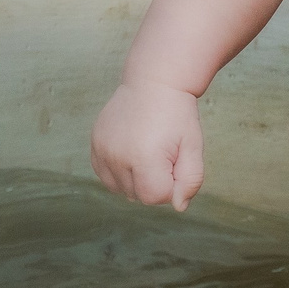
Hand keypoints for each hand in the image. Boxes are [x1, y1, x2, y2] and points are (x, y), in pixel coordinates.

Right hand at [91, 81, 206, 210]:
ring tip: (147, 151)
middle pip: (137, 195)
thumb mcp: (193, 146)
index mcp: (143, 157)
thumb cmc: (177, 115)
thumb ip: (190, 181)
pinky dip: (119, 172)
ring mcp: (102, 150)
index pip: (155, 198)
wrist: (153, 81)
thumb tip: (177, 206)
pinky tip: (132, 152)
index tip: (175, 160)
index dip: (170, 184)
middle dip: (154, 181)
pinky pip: (106, 176)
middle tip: (163, 151)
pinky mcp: (95, 144)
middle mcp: (117, 156)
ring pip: (120, 189)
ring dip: (136, 179)